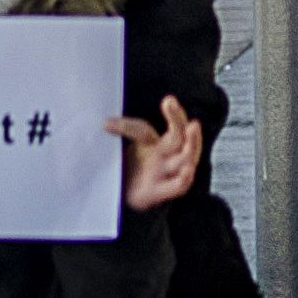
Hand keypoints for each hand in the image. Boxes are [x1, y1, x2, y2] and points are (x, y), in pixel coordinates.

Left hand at [107, 95, 204, 210]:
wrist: (121, 197)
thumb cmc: (130, 167)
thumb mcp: (130, 145)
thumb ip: (126, 132)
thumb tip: (105, 122)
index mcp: (164, 144)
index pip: (174, 126)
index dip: (173, 113)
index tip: (168, 100)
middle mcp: (169, 157)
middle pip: (182, 138)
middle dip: (181, 122)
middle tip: (177, 108)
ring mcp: (165, 174)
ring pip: (186, 159)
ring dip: (192, 145)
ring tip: (193, 128)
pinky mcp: (159, 191)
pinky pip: (178, 186)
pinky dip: (184, 178)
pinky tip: (187, 170)